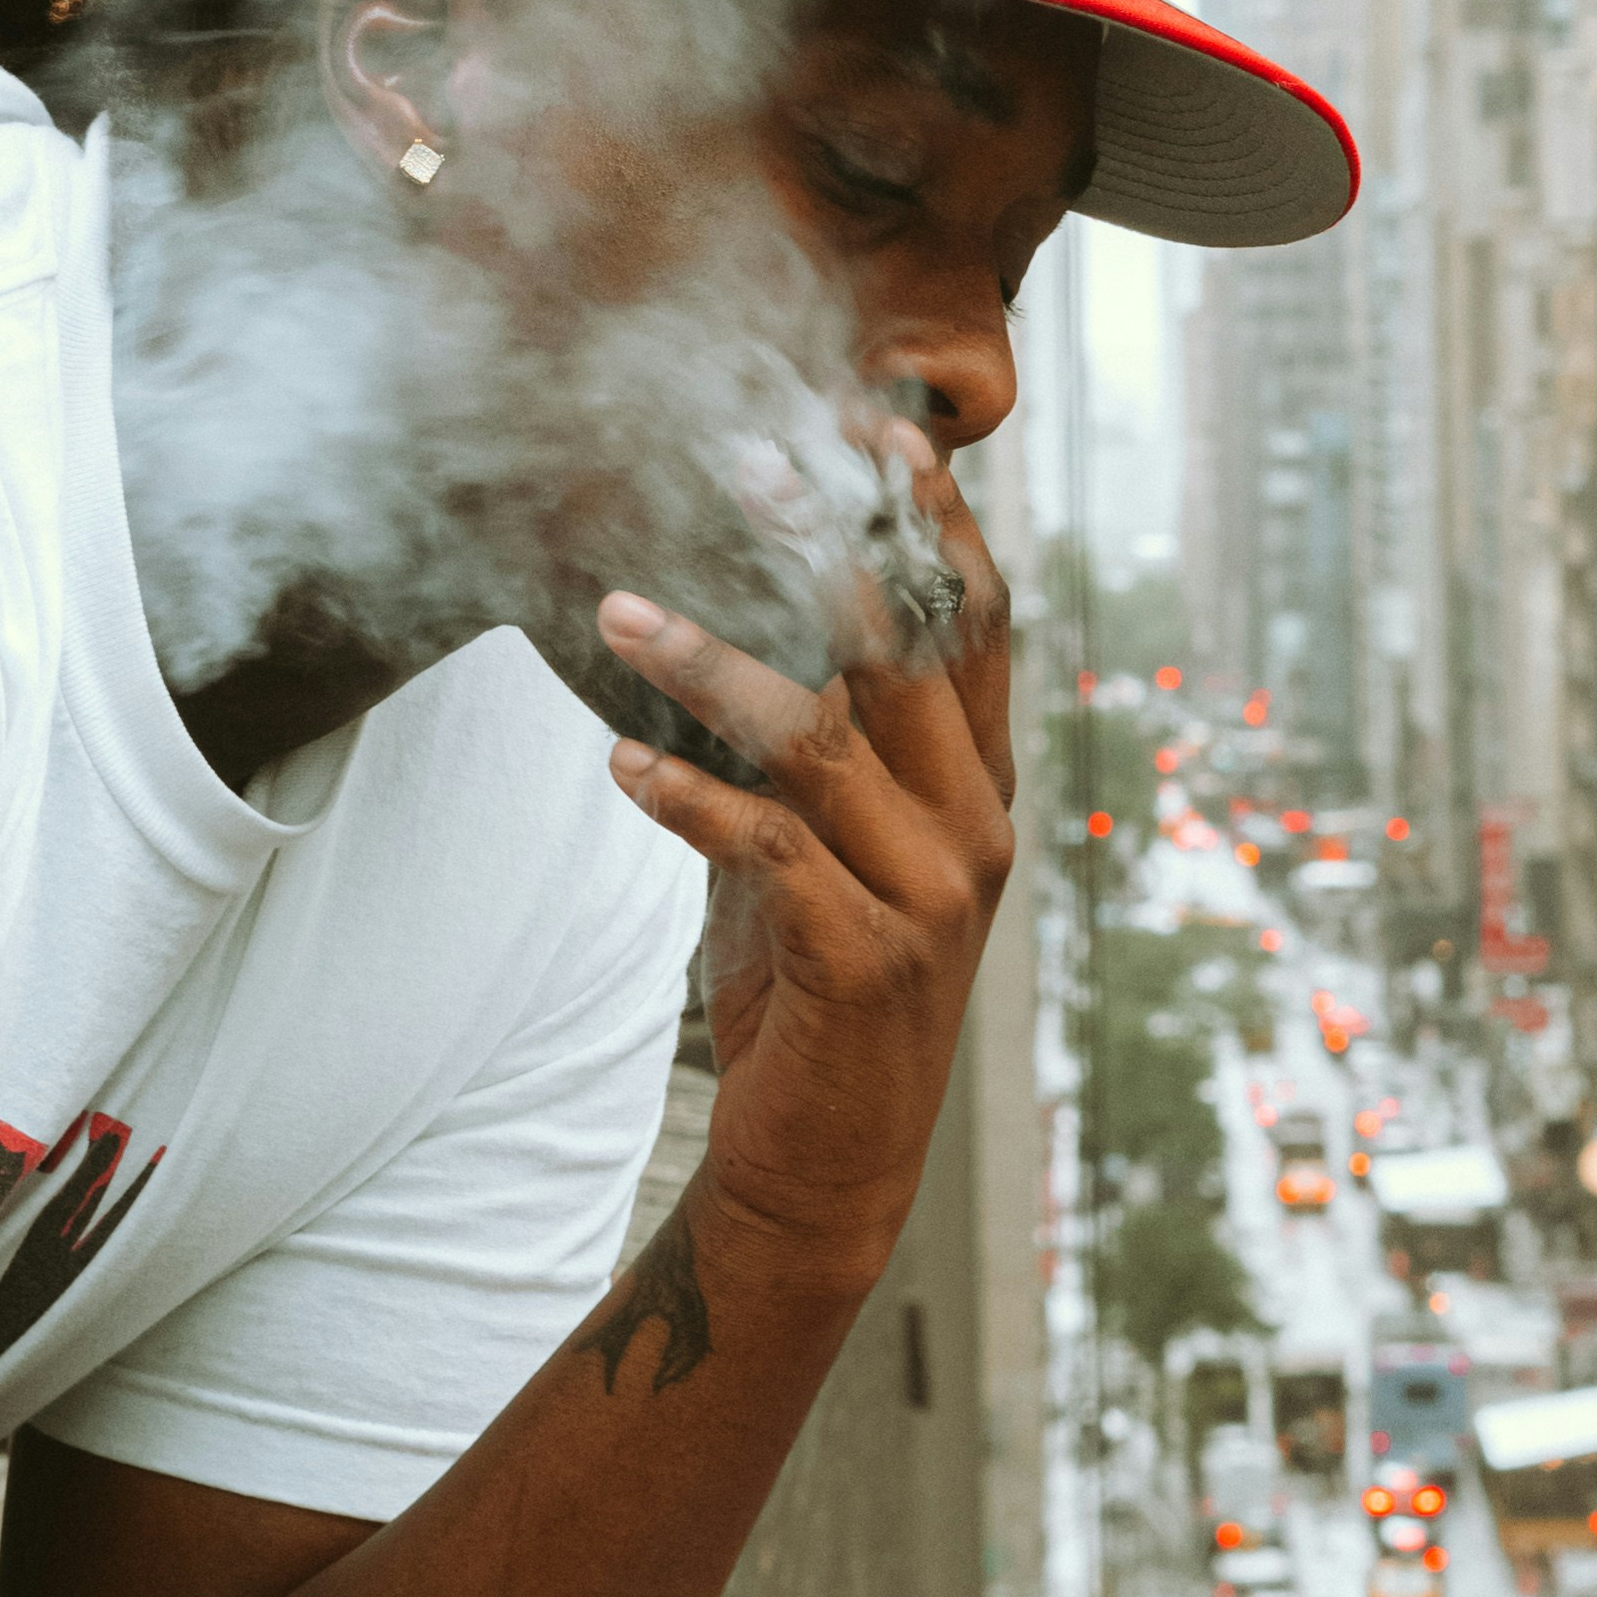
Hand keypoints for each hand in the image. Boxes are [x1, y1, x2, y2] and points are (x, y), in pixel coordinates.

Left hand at [593, 447, 1015, 1299]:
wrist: (825, 1170)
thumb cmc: (811, 996)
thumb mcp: (820, 853)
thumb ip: (807, 753)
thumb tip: (724, 627)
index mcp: (979, 791)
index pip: (976, 625)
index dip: (932, 522)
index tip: (877, 425)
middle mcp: (977, 830)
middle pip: (905, 649)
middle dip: (826, 542)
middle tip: (748, 461)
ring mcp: (933, 898)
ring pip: (823, 735)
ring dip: (709, 661)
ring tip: (617, 607)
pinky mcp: (866, 962)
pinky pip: (768, 846)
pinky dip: (686, 795)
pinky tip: (619, 762)